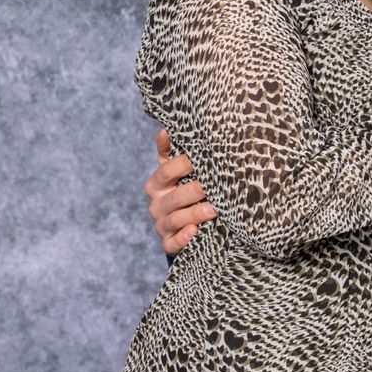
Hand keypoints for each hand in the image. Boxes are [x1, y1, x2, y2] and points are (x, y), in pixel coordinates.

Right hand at [144, 127, 215, 254]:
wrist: (185, 224)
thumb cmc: (183, 190)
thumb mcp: (177, 171)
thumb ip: (170, 152)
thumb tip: (166, 128)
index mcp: (156, 184)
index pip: (166, 171)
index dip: (182, 164)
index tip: (201, 157)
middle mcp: (156, 204)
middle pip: (173, 197)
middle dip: (193, 190)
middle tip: (212, 185)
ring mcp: (161, 225)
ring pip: (175, 219)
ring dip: (194, 214)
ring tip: (215, 210)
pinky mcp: (168, 243)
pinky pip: (172, 243)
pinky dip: (183, 238)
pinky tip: (195, 231)